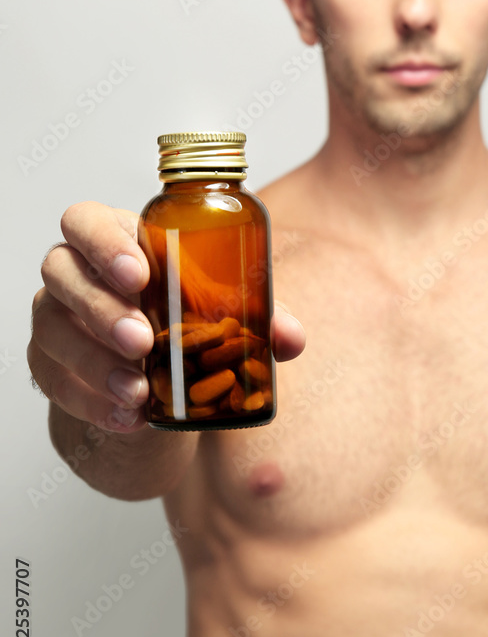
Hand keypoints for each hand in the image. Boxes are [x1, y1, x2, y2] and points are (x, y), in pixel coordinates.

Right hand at [27, 201, 304, 434]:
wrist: (155, 382)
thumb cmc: (186, 321)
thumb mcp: (224, 313)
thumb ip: (259, 319)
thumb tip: (290, 339)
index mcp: (117, 240)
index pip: (88, 221)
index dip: (104, 242)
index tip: (140, 275)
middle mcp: (76, 271)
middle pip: (62, 269)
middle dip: (101, 306)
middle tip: (142, 341)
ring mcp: (56, 318)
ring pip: (50, 327)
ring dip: (94, 361)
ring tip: (137, 390)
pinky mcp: (49, 365)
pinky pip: (54, 379)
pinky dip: (91, 401)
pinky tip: (126, 416)